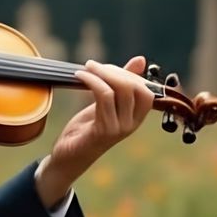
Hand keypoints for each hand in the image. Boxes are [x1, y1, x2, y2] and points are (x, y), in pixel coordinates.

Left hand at [39, 57, 155, 196]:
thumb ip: (121, 82)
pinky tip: (80, 76)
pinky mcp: (104, 129)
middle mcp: (131, 124)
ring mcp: (119, 128)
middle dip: (114, 71)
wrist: (68, 156)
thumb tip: (141, 60)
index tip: (108, 68)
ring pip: (120, 90)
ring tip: (86, 68)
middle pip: (134, 88)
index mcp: (136, 118)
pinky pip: (104, 96)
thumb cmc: (87, 129)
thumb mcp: (106, 102)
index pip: (147, 92)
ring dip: (101, 73)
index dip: (131, 76)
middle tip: (93, 66)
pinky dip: (92, 81)